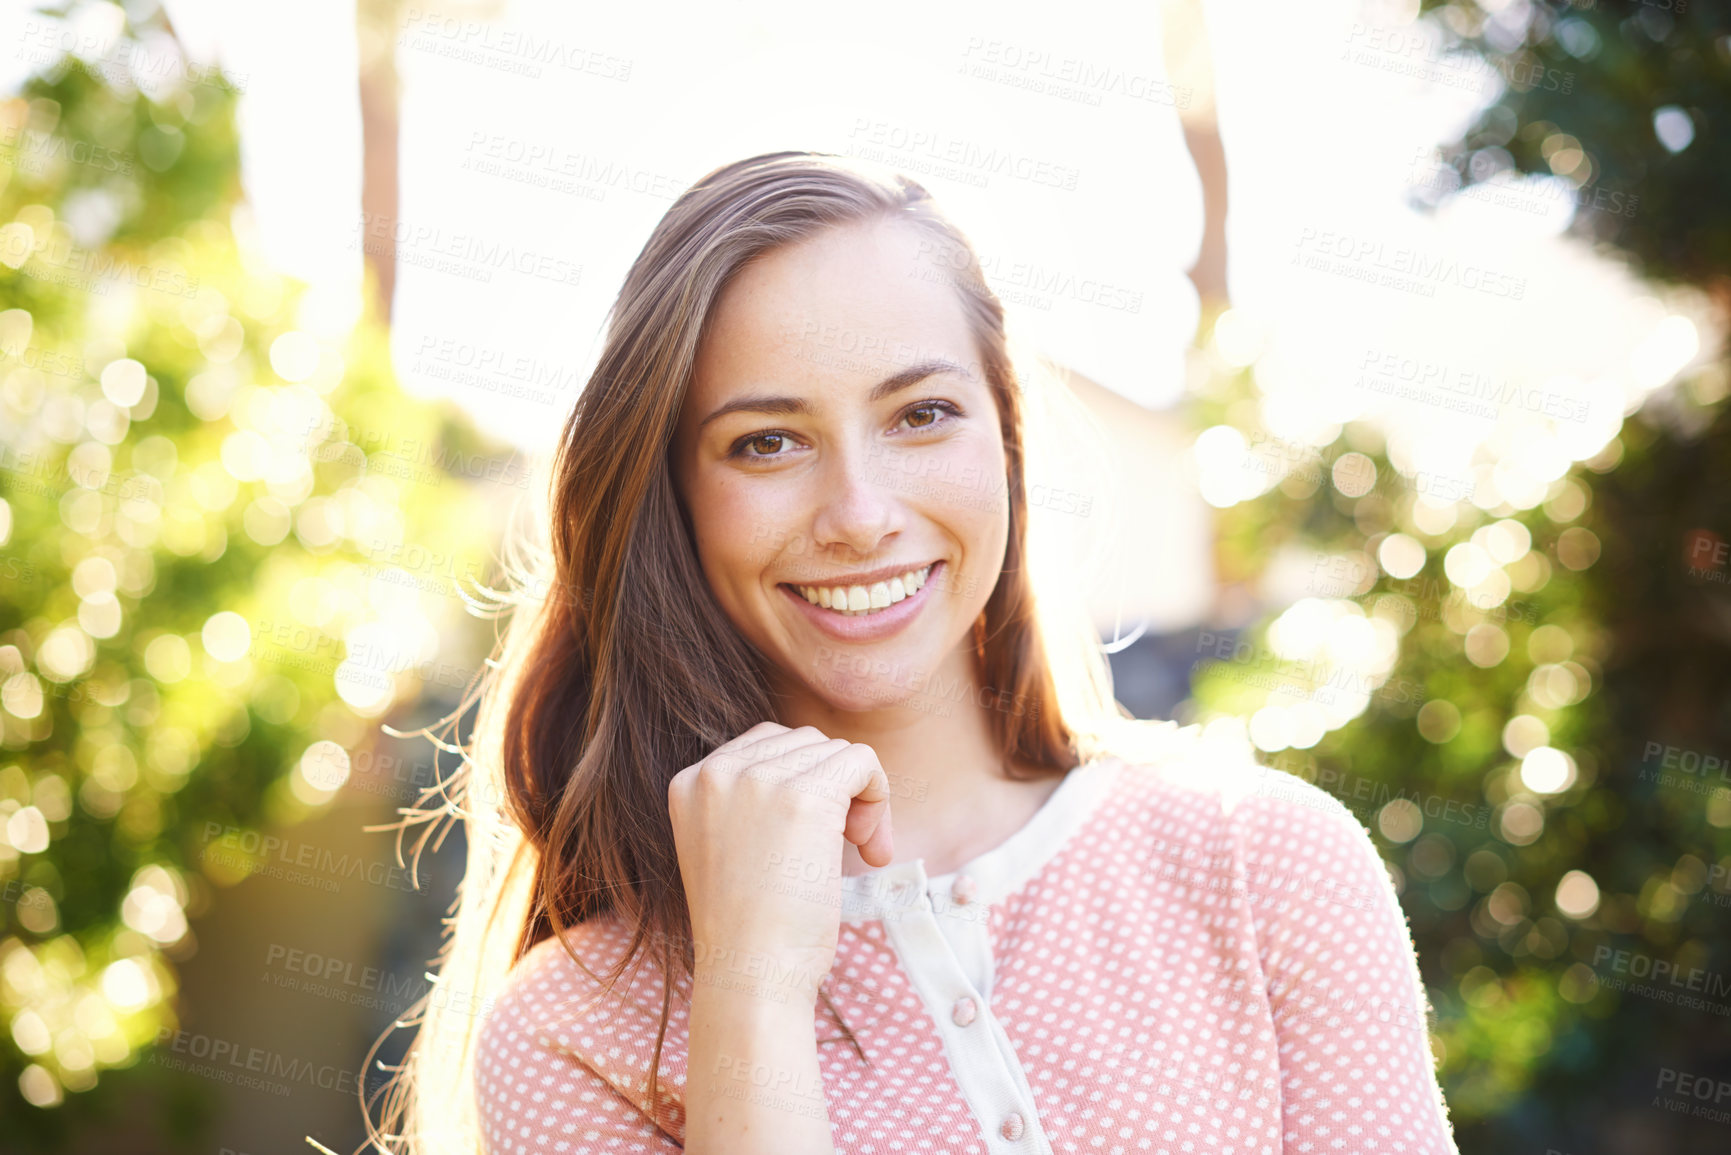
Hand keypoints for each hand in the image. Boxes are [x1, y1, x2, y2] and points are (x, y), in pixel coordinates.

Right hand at [667, 722, 893, 1001]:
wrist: (750, 977)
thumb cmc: (751, 931)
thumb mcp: (729, 848)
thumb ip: (752, 802)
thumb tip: (822, 763)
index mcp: (689, 782)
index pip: (765, 746)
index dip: (804, 784)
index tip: (818, 836)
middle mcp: (717, 770)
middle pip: (803, 743)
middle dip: (834, 788)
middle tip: (847, 845)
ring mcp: (759, 779)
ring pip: (835, 751)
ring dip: (859, 798)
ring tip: (858, 852)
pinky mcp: (806, 795)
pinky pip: (862, 761)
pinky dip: (879, 795)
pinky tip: (872, 848)